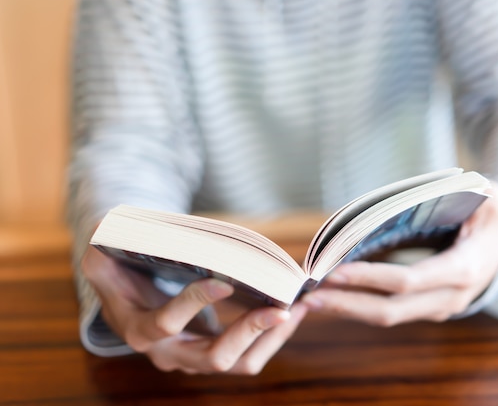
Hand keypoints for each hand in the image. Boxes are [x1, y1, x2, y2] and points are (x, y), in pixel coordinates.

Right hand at [81, 247, 307, 373]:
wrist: (130, 300)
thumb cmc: (120, 275)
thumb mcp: (103, 262)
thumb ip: (102, 253)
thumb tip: (102, 233)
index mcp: (141, 330)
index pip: (167, 323)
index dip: (194, 304)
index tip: (223, 280)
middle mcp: (170, 352)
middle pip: (214, 358)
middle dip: (250, 332)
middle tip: (280, 307)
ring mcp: (195, 356)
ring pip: (240, 363)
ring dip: (271, 338)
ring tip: (297, 307)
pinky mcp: (215, 351)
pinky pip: (250, 355)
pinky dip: (273, 335)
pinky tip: (292, 310)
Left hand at [302, 183, 497, 325]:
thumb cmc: (489, 222)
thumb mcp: (492, 202)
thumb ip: (484, 193)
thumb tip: (477, 185)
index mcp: (462, 270)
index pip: (408, 281)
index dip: (371, 279)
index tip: (335, 273)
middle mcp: (448, 297)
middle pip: (390, 310)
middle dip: (347, 305)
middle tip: (308, 298)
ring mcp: (435, 308)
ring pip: (386, 317)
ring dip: (347, 310)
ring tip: (310, 302)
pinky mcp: (424, 309)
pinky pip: (388, 312)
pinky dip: (358, 306)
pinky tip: (332, 297)